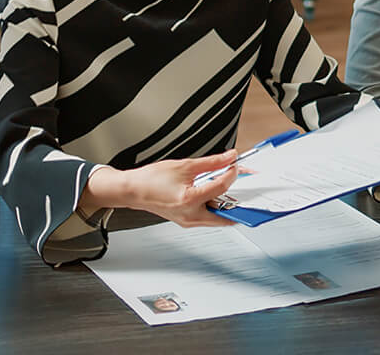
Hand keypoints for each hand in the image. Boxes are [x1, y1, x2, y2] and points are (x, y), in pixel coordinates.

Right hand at [114, 150, 240, 227]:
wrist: (134, 190)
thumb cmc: (151, 179)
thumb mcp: (184, 165)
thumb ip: (211, 162)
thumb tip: (228, 158)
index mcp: (190, 200)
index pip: (221, 187)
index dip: (232, 173)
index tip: (234, 164)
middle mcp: (191, 215)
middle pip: (226, 214)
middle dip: (238, 202)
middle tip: (245, 188)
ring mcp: (189, 221)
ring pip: (218, 219)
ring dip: (227, 205)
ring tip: (230, 190)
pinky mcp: (187, 221)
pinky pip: (208, 218)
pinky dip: (216, 207)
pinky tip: (216, 196)